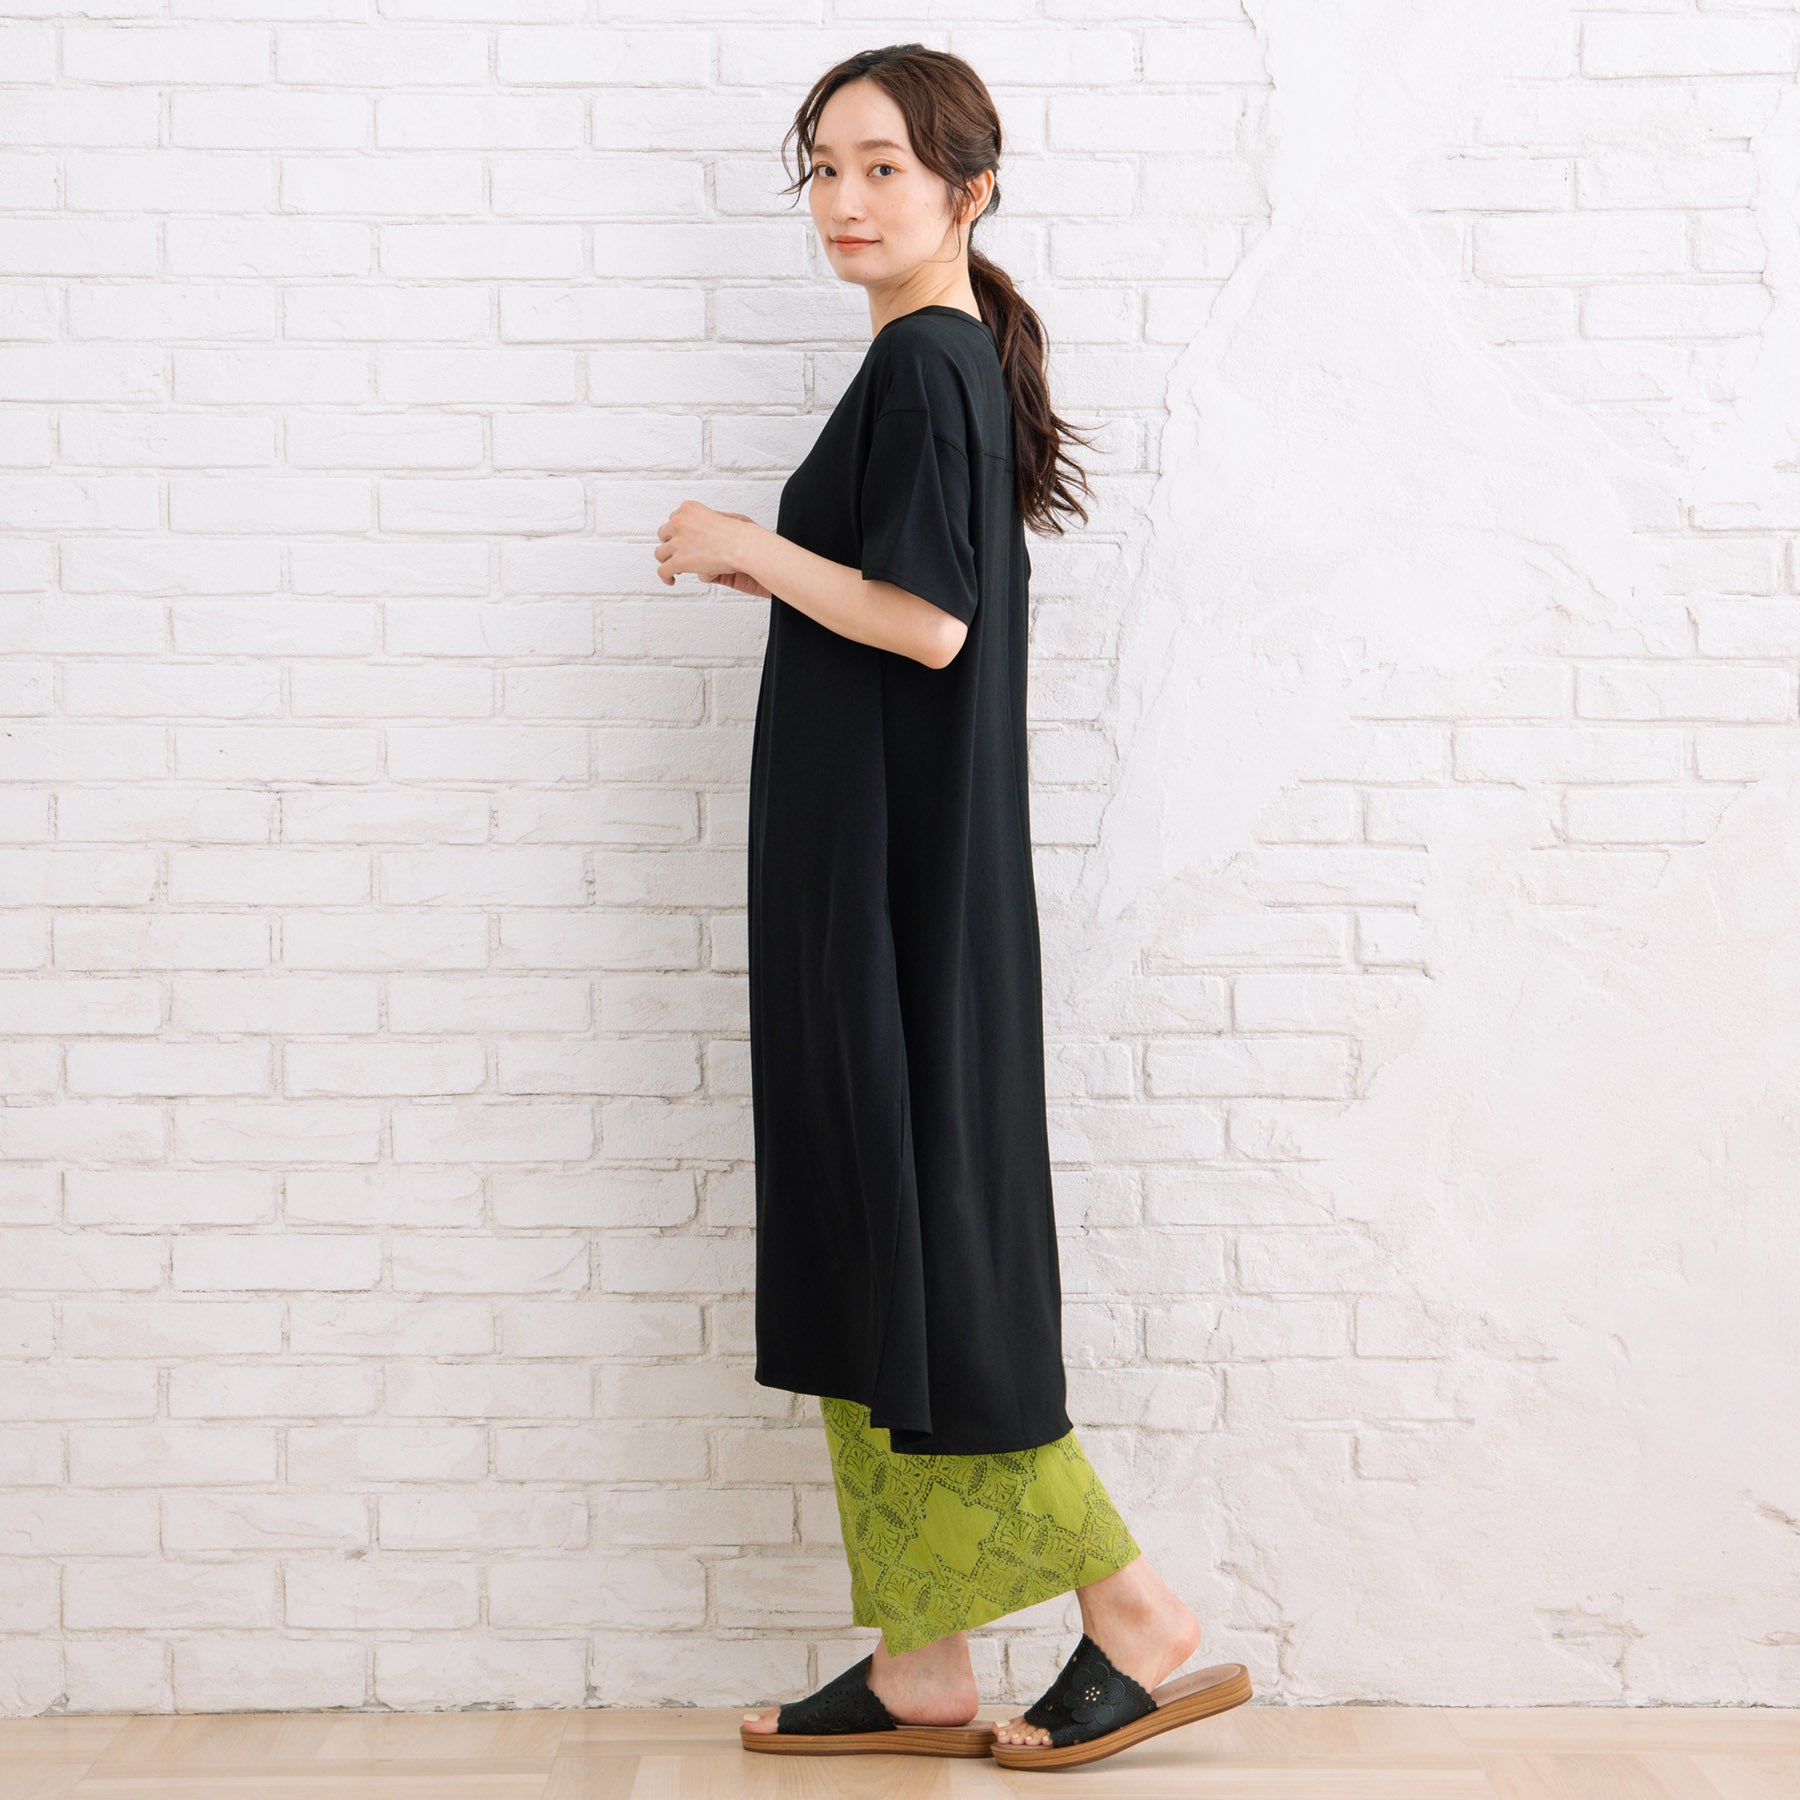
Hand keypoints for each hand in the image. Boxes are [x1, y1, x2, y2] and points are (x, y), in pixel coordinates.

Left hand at [654, 504, 772, 597]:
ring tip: (676, 568)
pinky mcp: (679, 561)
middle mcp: (679, 522)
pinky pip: (663, 571)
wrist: (743, 546)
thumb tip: (703, 526)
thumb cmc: (739, 534)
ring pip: (660, 553)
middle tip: (680, 553)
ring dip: (668, 560)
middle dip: (672, 544)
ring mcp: (677, 542)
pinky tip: (671, 580)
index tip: (684, 539)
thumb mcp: (721, 515)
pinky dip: (666, 577)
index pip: (674, 519)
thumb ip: (708, 519)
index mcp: (688, 509)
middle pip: (664, 534)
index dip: (679, 532)